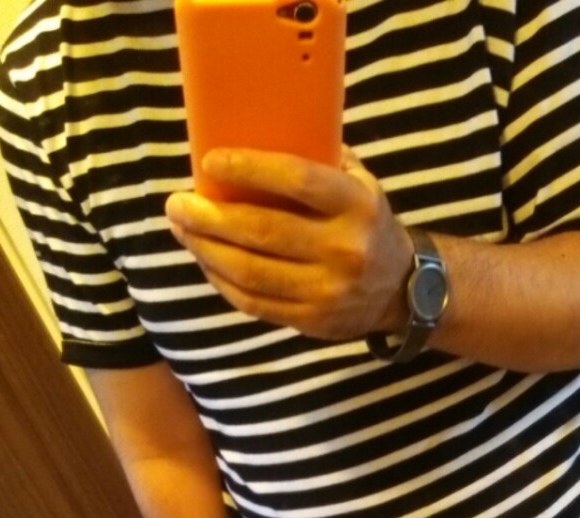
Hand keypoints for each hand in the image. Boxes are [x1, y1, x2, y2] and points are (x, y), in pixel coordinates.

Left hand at [165, 147, 412, 338]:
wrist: (401, 290)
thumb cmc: (366, 224)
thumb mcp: (360, 184)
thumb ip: (319, 160)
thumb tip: (254, 135)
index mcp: (356, 205)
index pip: (296, 180)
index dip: (248, 168)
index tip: (210, 161)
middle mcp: (343, 250)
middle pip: (262, 231)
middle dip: (209, 217)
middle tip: (178, 203)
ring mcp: (327, 291)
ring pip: (250, 272)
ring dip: (206, 250)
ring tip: (183, 230)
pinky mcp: (311, 320)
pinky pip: (254, 302)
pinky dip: (221, 281)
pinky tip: (206, 261)